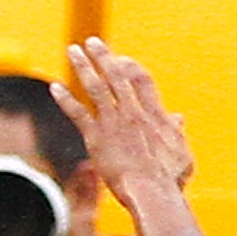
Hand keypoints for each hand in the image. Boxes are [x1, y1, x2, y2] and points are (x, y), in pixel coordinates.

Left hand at [56, 42, 194, 209]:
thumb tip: (179, 117)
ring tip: (73, 50)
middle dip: (104, 56)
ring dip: (83, 66)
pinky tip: (54, 87)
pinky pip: (78, 112)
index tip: (121, 59)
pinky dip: (66, 99)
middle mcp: (134, 112)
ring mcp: (114, 122)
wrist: (152, 193)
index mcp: (155, 115)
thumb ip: (177, 132)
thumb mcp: (181, 153)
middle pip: (118, 74)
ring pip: (97, 86)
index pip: (142, 80)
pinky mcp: (97, 137)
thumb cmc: (169, 180)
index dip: (130, 66)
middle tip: (92, 42)